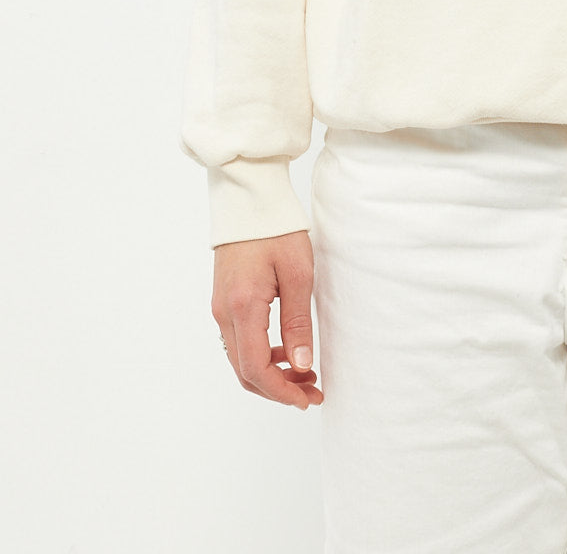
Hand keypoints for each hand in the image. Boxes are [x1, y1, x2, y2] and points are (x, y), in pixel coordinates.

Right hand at [211, 230, 322, 409]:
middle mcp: (224, 313)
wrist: (248, 200)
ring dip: (271, 373)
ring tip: (305, 375)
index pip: (256, 369)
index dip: (282, 391)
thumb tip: (301, 366)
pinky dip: (262, 355)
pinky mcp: (225, 301)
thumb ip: (297, 322)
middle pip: (245, 372)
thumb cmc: (277, 230)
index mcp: (242, 308)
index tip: (307, 399)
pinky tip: (287, 350)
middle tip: (312, 393)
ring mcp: (221, 308)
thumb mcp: (298, 274)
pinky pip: (240, 341)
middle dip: (279, 389)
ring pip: (241, 359)